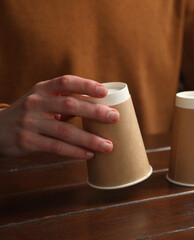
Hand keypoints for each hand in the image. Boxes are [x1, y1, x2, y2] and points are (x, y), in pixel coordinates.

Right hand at [0, 75, 119, 158]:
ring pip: (65, 131)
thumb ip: (65, 101)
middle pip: (69, 105)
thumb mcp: (42, 100)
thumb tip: (101, 106)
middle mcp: (35, 102)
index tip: (104, 92)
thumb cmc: (30, 114)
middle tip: (115, 118)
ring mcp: (30, 122)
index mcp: (42, 89)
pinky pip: (56, 147)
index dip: (86, 85)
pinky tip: (89, 154)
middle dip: (95, 111)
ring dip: (89, 139)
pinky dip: (74, 151)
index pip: (65, 82)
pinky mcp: (27, 141)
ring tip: (108, 146)